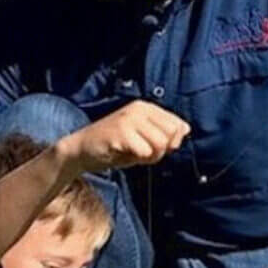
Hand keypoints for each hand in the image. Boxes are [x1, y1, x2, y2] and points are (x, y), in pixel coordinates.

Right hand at [56, 100, 189, 173]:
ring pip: (160, 144)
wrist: (81, 150)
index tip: (153, 147)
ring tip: (132, 153)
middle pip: (171, 134)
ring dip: (150, 156)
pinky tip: (123, 154)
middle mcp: (139, 109)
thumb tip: (186, 129)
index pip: (177, 125)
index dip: (171, 143)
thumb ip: (164, 133)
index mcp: (146, 107)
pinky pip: (145, 152)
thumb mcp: (143, 138)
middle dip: (161, 150)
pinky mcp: (121, 132)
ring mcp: (129, 119)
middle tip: (141, 152)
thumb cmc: (115, 146)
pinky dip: (138, 160)